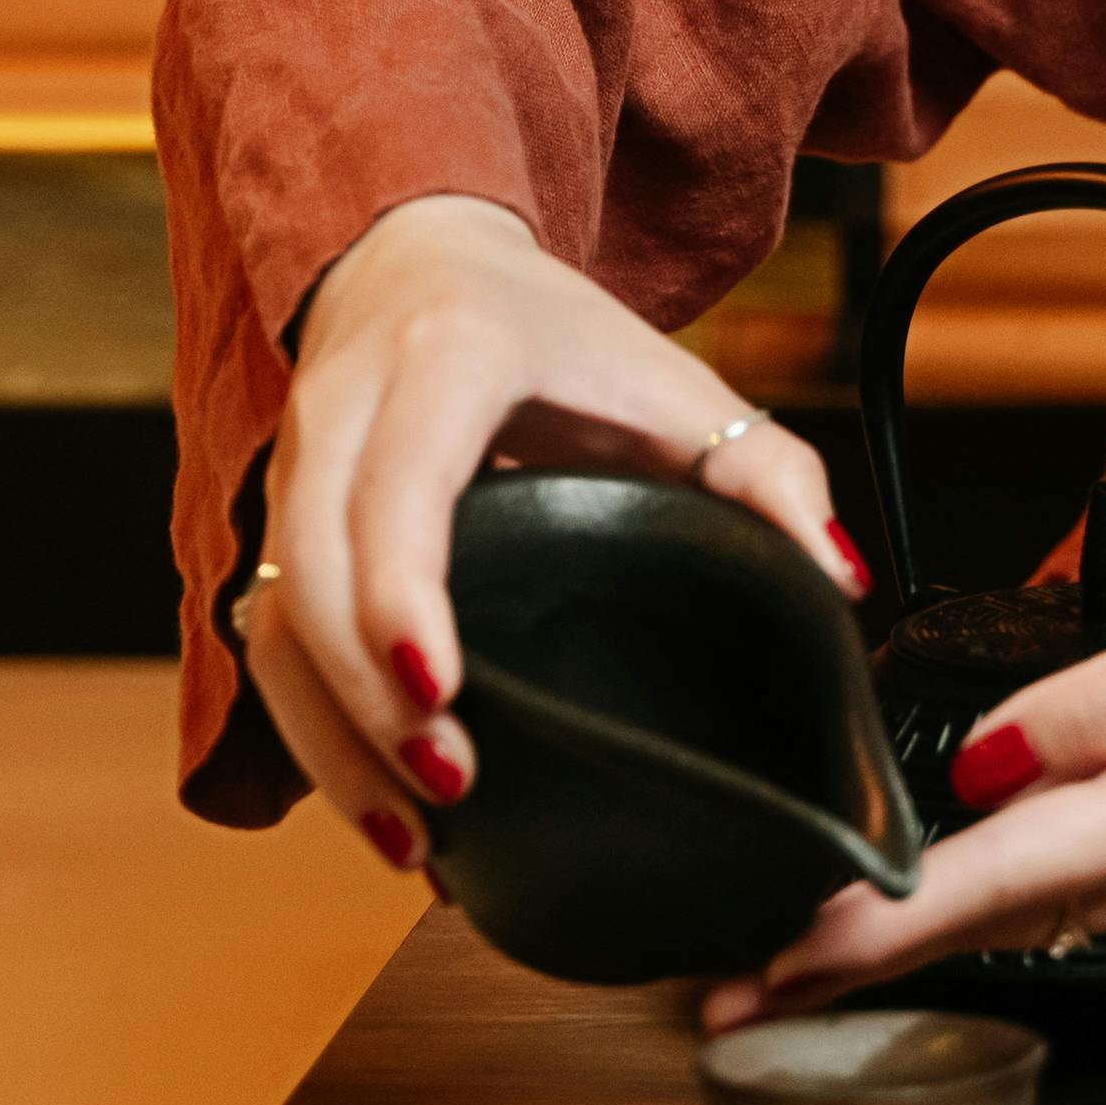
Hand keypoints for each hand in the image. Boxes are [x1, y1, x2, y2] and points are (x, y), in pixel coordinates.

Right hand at [237, 192, 868, 874]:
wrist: (420, 263)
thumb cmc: (553, 334)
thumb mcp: (673, 378)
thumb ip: (766, 473)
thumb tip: (836, 583)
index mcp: (448, 358)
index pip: (397, 484)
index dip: (399, 591)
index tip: (441, 688)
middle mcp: (343, 407)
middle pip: (311, 567)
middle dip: (365, 695)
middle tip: (451, 789)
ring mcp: (290, 469)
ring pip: (272, 618)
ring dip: (331, 738)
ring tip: (411, 841)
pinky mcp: (271, 526)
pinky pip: (268, 640)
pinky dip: (314, 735)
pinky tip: (379, 813)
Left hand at [698, 523, 1105, 1026]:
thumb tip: (989, 766)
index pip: (992, 884)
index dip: (872, 930)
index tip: (772, 970)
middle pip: (987, 925)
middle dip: (854, 962)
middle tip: (725, 993)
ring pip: (1022, 916)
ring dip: (906, 939)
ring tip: (789, 954)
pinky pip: (1067, 892)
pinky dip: (976, 907)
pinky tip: (917, 902)